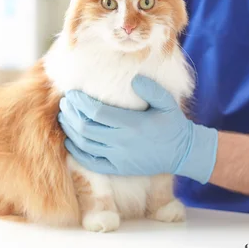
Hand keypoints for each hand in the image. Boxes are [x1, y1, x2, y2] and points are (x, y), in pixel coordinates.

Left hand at [57, 75, 218, 183]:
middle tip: (66, 102)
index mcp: (132, 125)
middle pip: (85, 128)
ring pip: (84, 144)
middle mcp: (122, 143)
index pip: (96, 113)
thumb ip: (152, 90)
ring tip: (65, 117)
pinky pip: (90, 162)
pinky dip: (76, 151)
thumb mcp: (167, 103)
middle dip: (71, 114)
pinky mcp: (118, 168)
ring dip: (71, 130)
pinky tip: (71, 141)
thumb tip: (133, 79)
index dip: (80, 103)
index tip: (73, 93)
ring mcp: (118, 158)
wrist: (183, 153)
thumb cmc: (174, 125)